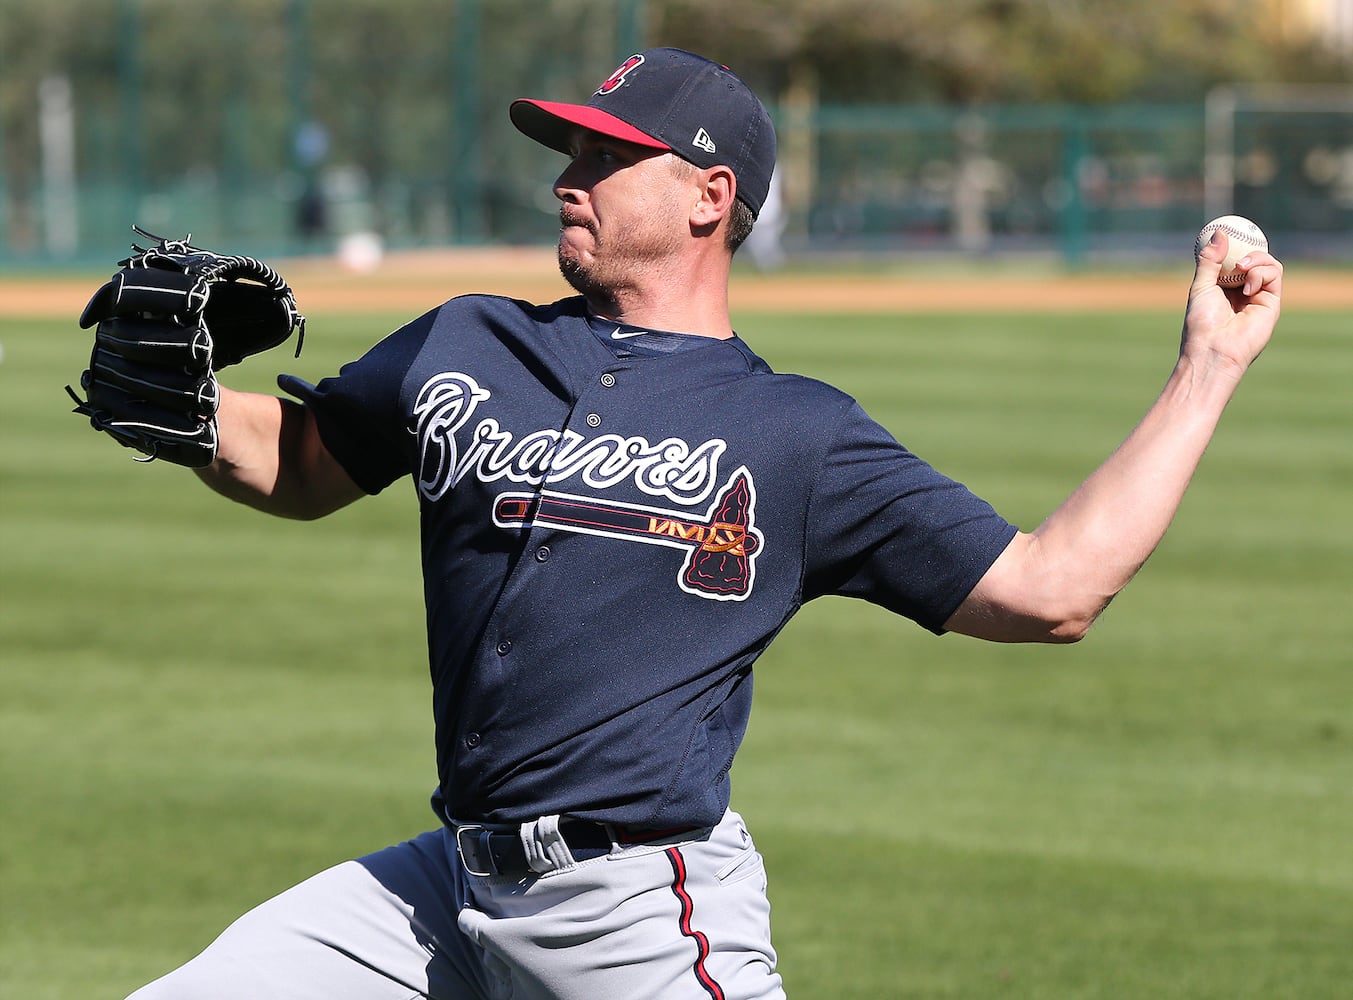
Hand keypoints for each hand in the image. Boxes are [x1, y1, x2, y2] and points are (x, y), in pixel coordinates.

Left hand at [1181, 228, 1282, 383]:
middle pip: (1253, 259)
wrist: (1214, 348)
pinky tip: (1248, 285)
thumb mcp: (1201, 286)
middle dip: (1247, 249)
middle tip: (1236, 247)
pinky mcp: (1272, 302)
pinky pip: (1274, 274)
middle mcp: (1242, 291)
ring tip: (1241, 268)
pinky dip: (1262, 272)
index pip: (1233, 260)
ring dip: (1256, 259)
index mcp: (1223, 288)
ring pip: (1268, 263)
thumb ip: (1209, 260)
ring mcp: (1259, 296)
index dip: (1233, 245)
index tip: (1227, 230)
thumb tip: (1220, 232)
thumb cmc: (1202, 322)